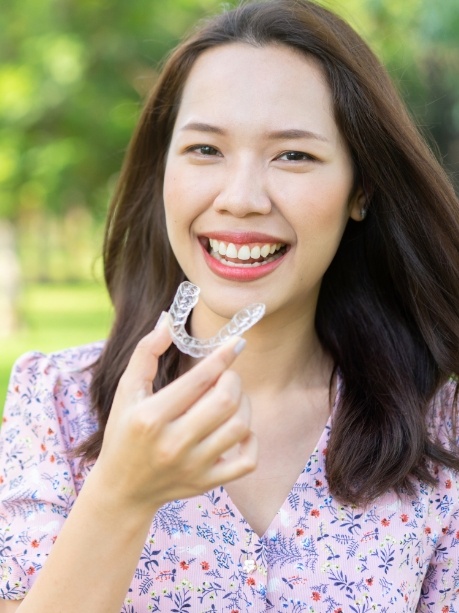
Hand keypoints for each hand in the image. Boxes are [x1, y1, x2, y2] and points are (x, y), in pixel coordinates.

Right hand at [89, 315, 256, 513]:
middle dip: (233, 380)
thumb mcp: (126, 391)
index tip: (237, 342)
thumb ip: (145, 353)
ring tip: (231, 398)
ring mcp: (192, 466)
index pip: (198, 380)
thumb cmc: (124, 432)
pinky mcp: (207, 483)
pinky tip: (238, 430)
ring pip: (240, 426)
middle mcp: (173, 444)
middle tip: (226, 376)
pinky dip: (250, 440)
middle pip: (225, 401)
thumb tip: (168, 320)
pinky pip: (247, 461)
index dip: (222, 356)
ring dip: (243, 404)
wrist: (123, 489)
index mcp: (150, 418)